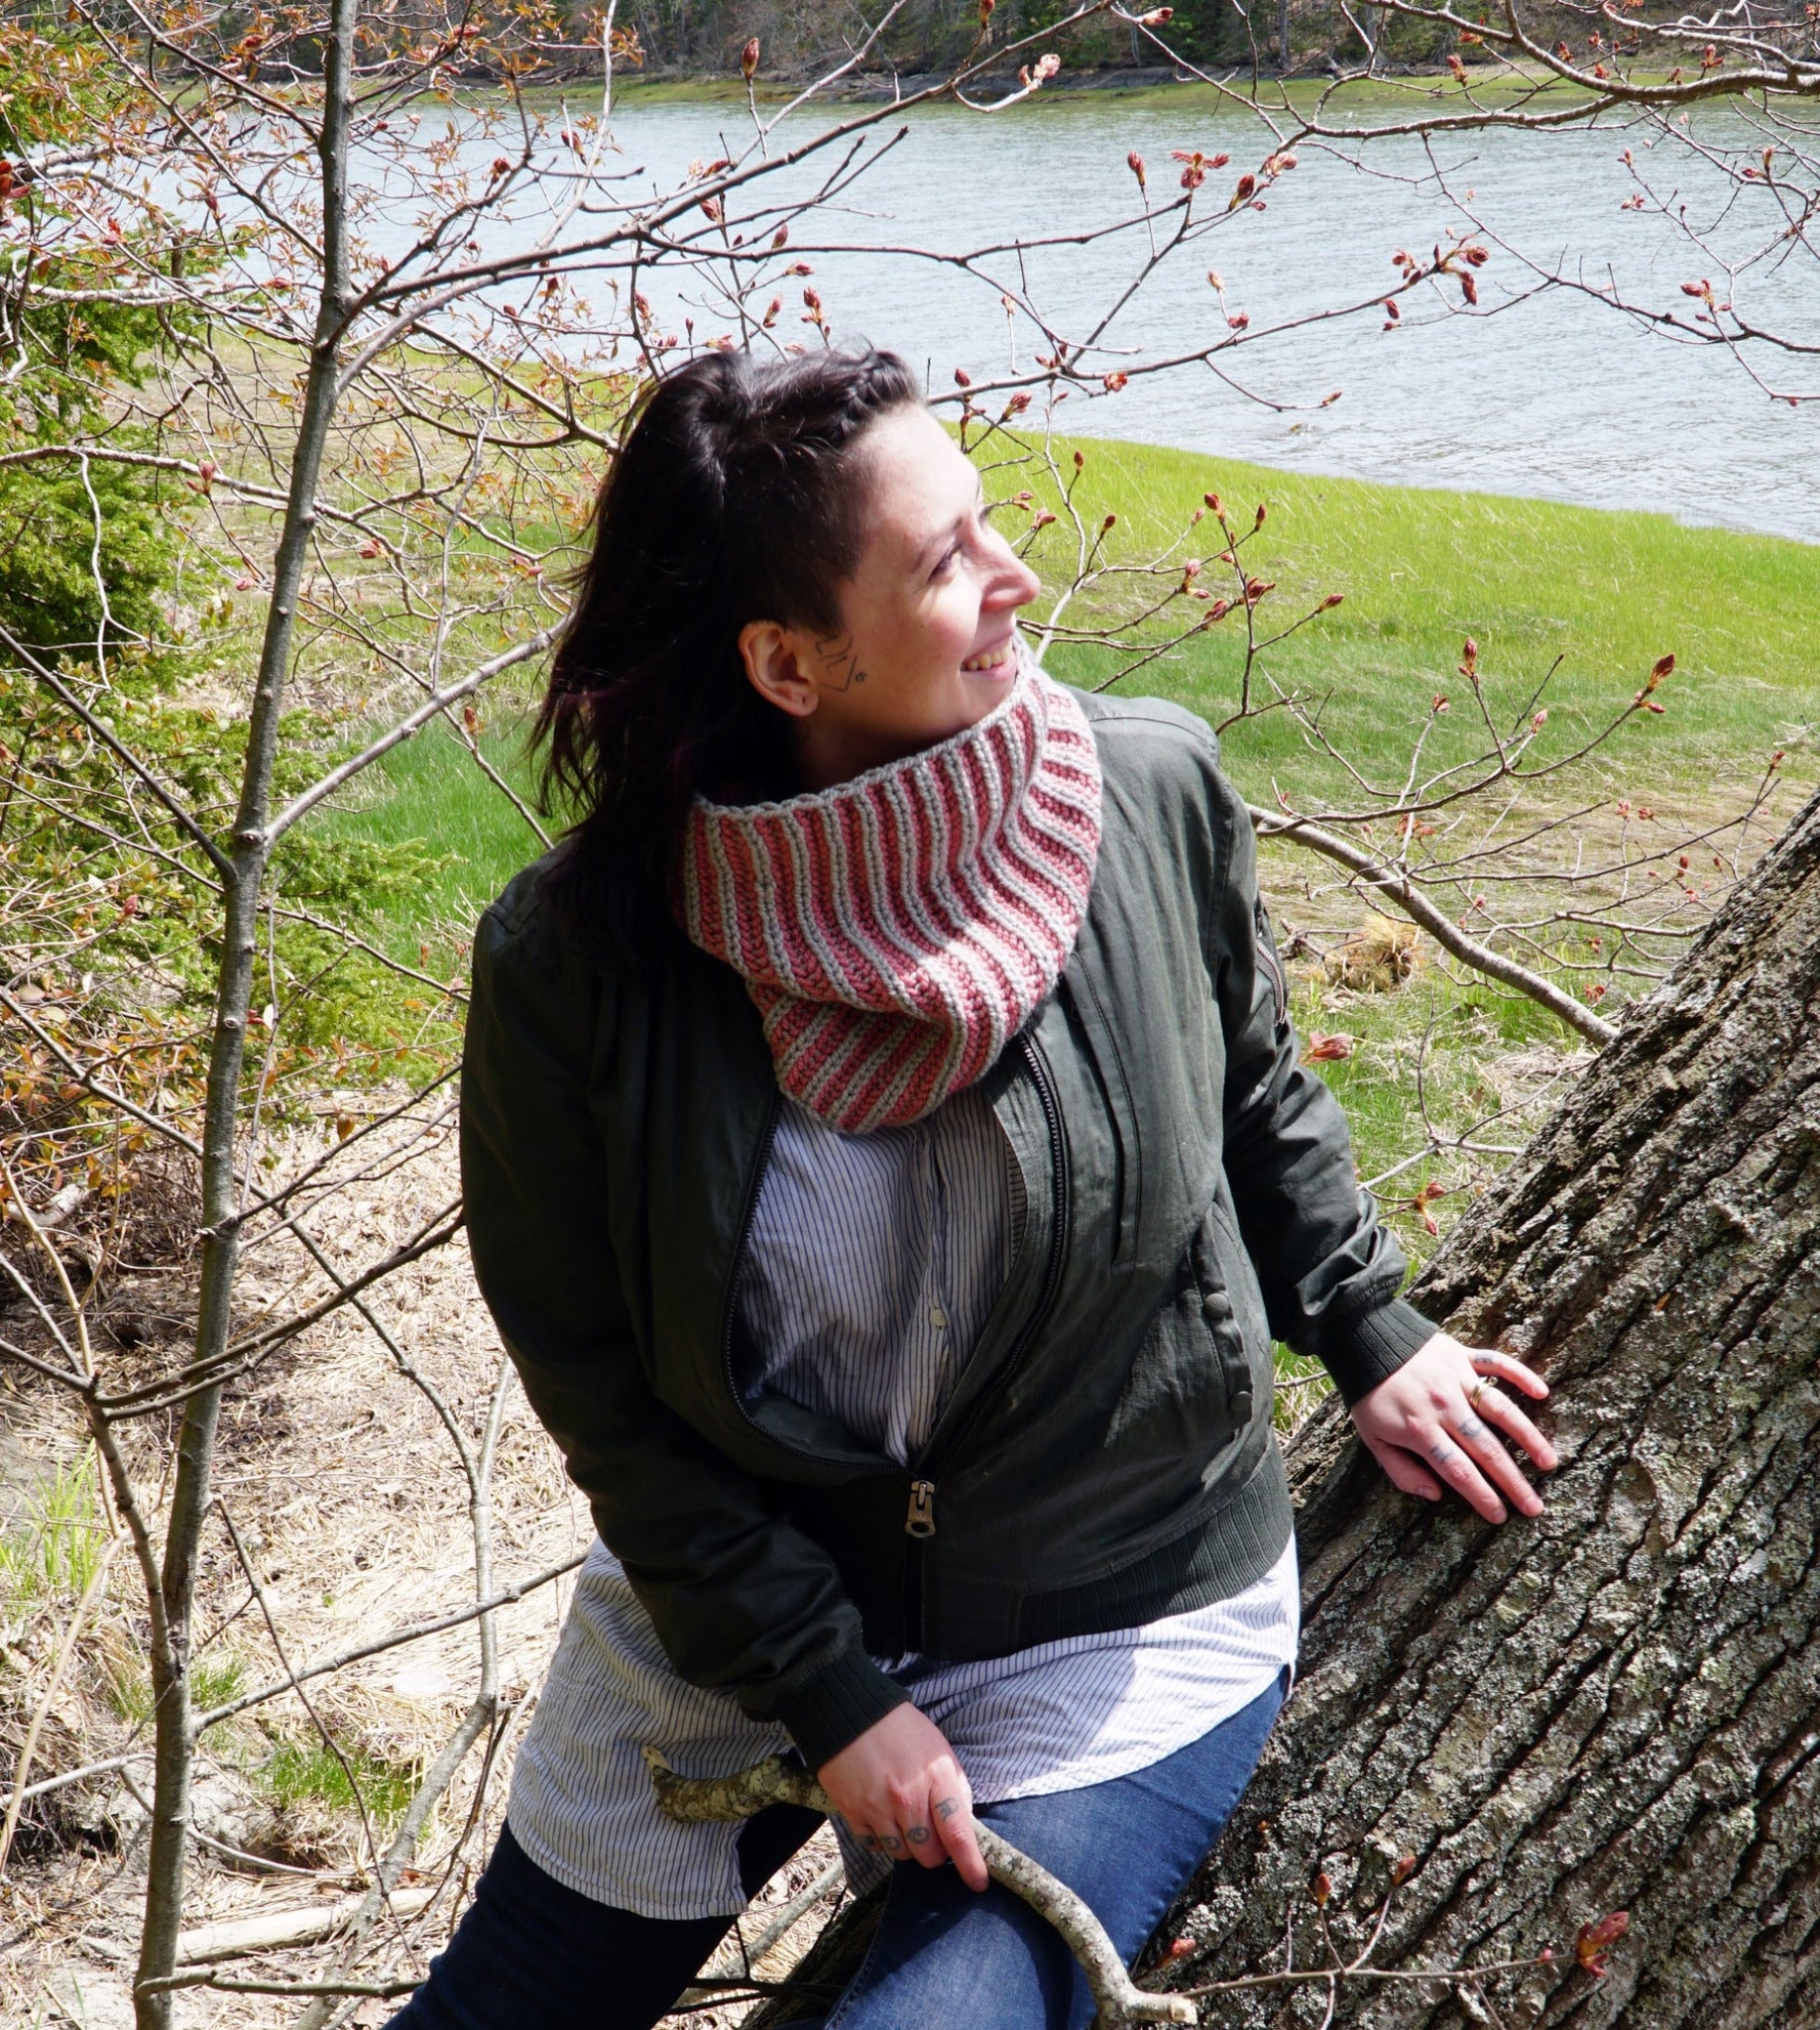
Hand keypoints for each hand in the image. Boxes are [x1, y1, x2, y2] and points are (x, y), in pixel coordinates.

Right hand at [816, 1702, 986, 1891]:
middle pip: (929, 1855)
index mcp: (936, 1778)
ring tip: (904, 1820)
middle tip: (932, 1835)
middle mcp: (908, 1796)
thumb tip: (965, 1825)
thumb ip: (956, 1788)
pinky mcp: (853, 1812)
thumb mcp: (940, 1751)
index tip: (978, 1882)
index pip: (958, 1834)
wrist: (853, 1713)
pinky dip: (881, 1839)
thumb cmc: (903, 1731)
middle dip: (935, 1853)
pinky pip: (874, 1845)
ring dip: (907, 1846)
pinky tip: (882, 1816)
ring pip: (901, 1854)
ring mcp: (878, 1806)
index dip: (971, 1865)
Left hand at [1350, 1331, 1556, 1522]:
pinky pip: (1496, 1364)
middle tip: (1535, 1506)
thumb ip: (1401, 1471)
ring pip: (1501, 1410)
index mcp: (1420, 1429)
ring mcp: (1457, 1379)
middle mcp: (1444, 1406)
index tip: (1500, 1516)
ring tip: (1549, 1462)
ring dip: (1528, 1436)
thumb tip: (1436, 1495)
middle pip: (1486, 1449)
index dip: (1481, 1495)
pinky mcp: (1463, 1355)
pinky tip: (1542, 1392)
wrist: (1365, 1341)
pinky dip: (1520, 1375)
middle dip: (1513, 1481)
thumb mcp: (1372, 1438)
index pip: (1458, 1470)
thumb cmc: (1370, 1396)